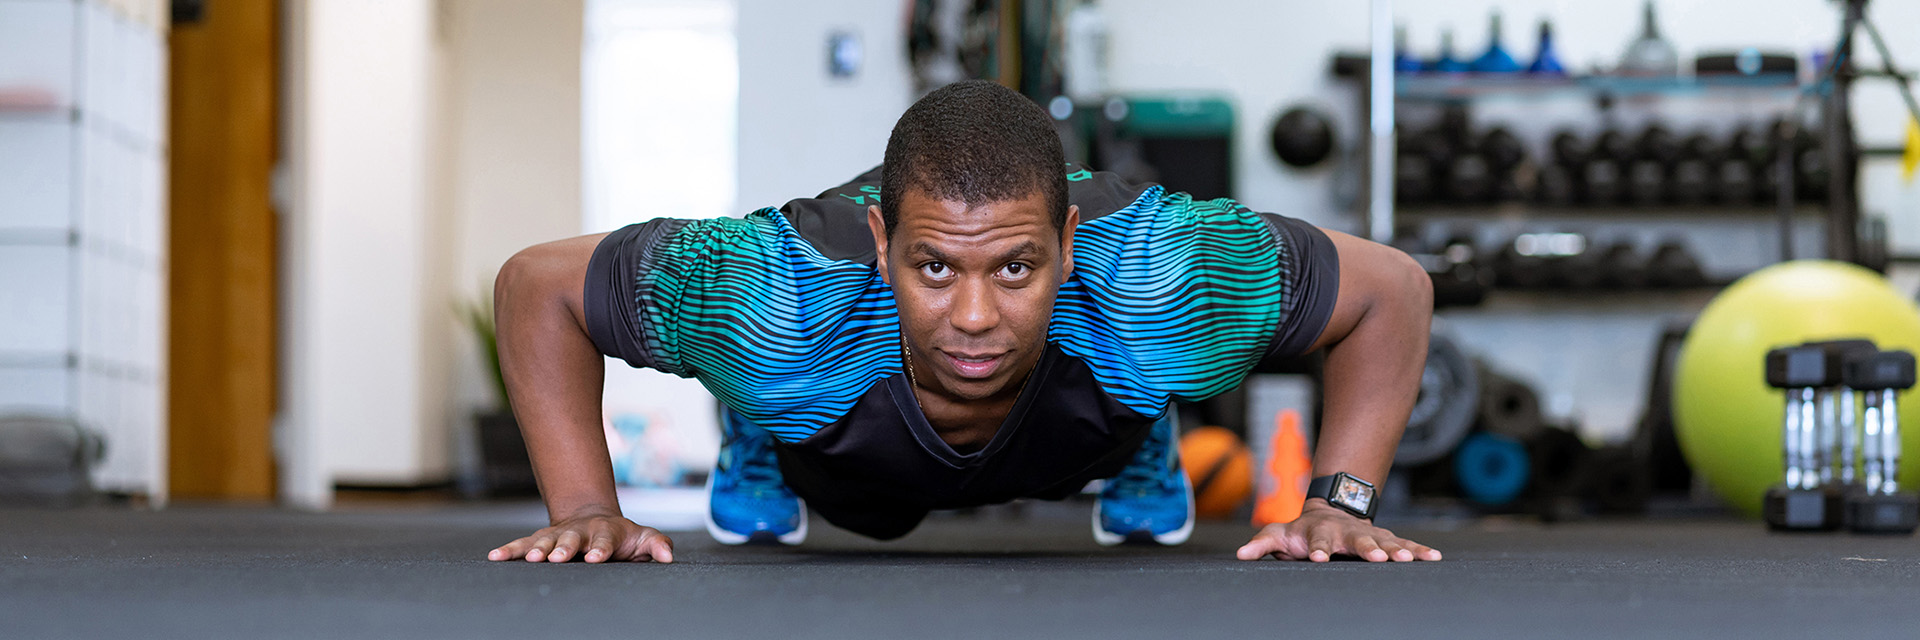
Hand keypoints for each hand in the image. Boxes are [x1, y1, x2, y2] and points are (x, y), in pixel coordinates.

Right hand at [488, 513, 674, 563]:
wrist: (594, 518)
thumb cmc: (622, 536)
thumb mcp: (643, 538)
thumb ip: (657, 545)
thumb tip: (668, 557)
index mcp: (606, 532)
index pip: (605, 539)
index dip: (601, 548)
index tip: (596, 558)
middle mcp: (580, 531)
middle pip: (571, 538)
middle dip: (564, 547)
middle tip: (557, 558)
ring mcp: (559, 534)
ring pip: (545, 540)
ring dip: (536, 548)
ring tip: (527, 559)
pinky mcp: (541, 539)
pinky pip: (523, 544)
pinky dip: (509, 550)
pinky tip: (495, 557)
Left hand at [1235, 500, 1440, 562]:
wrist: (1329, 511)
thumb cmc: (1300, 531)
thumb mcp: (1278, 534)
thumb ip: (1262, 544)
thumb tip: (1240, 555)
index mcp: (1319, 533)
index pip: (1317, 542)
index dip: (1317, 550)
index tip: (1318, 559)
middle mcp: (1346, 532)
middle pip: (1357, 540)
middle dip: (1367, 548)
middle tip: (1378, 558)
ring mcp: (1367, 534)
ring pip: (1384, 541)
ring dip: (1397, 550)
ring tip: (1408, 560)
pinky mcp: (1385, 539)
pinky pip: (1404, 544)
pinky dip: (1418, 550)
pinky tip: (1432, 557)